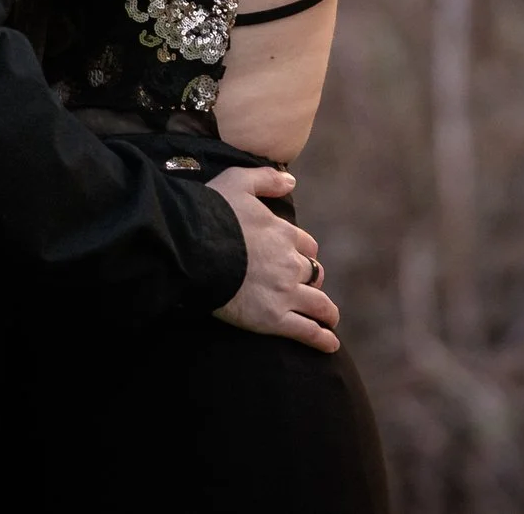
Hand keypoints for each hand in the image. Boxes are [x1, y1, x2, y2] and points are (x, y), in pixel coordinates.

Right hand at [206, 166, 339, 352]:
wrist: (192, 248)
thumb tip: (292, 180)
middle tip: (310, 290)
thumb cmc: (211, 212)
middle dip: (313, 280)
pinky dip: (322, 339)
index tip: (299, 259)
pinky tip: (331, 345)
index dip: (303, 252)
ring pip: (318, 303)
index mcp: (283, 233)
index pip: (306, 245)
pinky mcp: (273, 318)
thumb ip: (267, 179)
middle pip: (313, 273)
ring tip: (330, 320)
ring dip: (327, 312)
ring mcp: (284, 292)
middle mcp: (290, 262)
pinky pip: (307, 331)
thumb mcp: (237, 181)